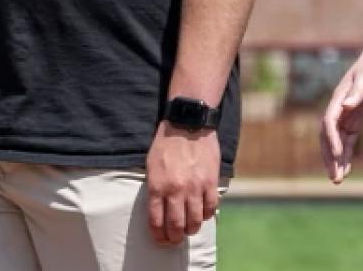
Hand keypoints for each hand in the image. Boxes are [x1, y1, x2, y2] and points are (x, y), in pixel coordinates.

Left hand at [145, 121, 221, 243]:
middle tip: (176, 238)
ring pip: (195, 221)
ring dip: (192, 229)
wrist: (188, 124)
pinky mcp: (211, 181)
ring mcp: (195, 186)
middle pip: (176, 226)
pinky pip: (211, 207)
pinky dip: (207, 214)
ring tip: (190, 227)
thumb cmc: (166, 145)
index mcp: (158, 187)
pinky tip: (203, 211)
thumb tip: (160, 211)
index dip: (159, 236)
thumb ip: (155, 190)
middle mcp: (176, 190)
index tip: (162, 239)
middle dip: (175, 238)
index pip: (157, 223)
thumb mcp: (152, 168)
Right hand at [319, 50, 362, 183]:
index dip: (332, 139)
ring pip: (337, 143)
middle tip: (334, 178)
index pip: (329, 123)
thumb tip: (345, 106)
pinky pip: (348, 140)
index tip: (337, 154)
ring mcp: (346, 115)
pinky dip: (346, 155)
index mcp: (338, 99)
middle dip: (330, 158)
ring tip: (338, 181)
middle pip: (329, 138)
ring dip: (336, 161)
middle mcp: (338, 109)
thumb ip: (357, 91)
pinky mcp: (355, 119)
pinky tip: (346, 169)